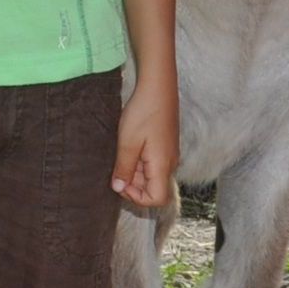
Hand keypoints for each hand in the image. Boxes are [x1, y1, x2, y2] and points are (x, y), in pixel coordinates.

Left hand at [112, 79, 178, 209]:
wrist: (158, 87)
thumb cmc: (144, 112)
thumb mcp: (127, 143)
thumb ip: (124, 169)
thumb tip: (118, 189)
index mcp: (163, 166)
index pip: (156, 199)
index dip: (137, 197)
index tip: (121, 182)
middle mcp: (170, 164)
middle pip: (153, 188)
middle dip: (133, 183)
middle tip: (118, 165)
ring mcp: (168, 155)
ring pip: (152, 175)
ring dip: (135, 171)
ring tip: (123, 152)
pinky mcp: (165, 146)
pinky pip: (153, 163)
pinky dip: (139, 160)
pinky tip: (130, 145)